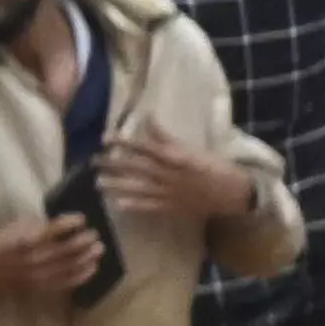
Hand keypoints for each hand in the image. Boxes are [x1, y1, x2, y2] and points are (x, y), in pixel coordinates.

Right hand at [0, 215, 103, 298]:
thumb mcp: (17, 226)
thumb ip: (41, 225)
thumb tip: (65, 224)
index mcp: (27, 239)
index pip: (57, 229)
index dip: (73, 222)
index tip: (83, 218)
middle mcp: (35, 258)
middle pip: (69, 249)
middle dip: (86, 241)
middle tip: (97, 235)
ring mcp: (37, 276)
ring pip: (70, 266)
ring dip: (87, 258)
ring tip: (99, 250)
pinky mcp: (37, 288)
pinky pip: (64, 283)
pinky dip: (80, 275)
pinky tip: (92, 268)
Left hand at [100, 130, 267, 227]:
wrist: (231, 193)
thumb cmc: (213, 166)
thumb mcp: (192, 148)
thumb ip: (167, 136)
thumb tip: (148, 117)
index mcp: (175, 156)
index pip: (144, 147)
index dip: (124, 142)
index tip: (105, 138)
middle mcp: (168, 175)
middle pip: (136, 168)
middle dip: (113, 164)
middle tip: (93, 162)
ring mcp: (168, 193)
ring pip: (137, 188)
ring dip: (117, 186)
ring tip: (98, 184)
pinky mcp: (170, 208)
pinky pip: (147, 207)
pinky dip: (132, 205)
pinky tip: (117, 204)